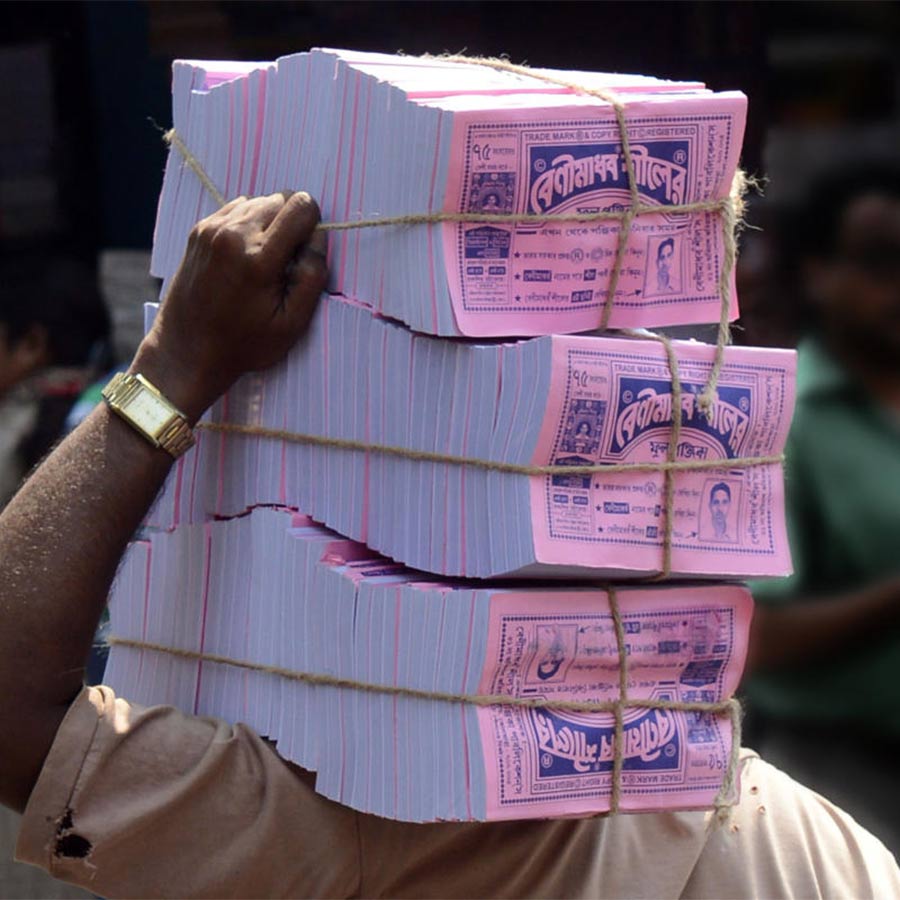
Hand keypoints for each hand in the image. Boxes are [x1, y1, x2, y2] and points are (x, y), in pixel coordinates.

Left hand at [133, 191, 327, 421]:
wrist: (186, 350)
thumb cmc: (244, 344)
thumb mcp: (292, 324)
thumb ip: (312, 277)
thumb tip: (318, 239)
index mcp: (259, 258)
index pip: (302, 206)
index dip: (313, 226)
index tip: (304, 254)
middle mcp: (234, 234)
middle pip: (282, 199)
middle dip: (291, 225)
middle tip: (283, 262)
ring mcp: (212, 228)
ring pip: (260, 201)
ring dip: (269, 224)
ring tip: (262, 261)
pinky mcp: (199, 230)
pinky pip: (238, 209)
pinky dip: (248, 226)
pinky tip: (243, 257)